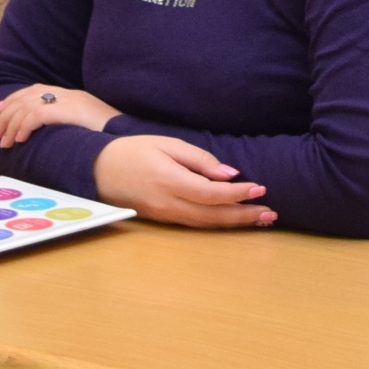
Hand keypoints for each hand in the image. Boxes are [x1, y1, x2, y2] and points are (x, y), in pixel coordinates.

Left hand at [0, 83, 120, 147]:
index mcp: (72, 96)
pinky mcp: (70, 111)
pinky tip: (17, 139)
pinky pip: (38, 114)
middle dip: (5, 114)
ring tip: (3, 142)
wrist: (131, 136)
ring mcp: (70, 101)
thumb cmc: (112, 137)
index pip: (35, 91)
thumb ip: (70, 125)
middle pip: (26, 97)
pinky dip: (23, 126)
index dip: (13, 101)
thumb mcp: (89, 127)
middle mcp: (68, 94)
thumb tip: (50, 138)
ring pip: (28, 106)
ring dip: (11, 125)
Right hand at [91, 135, 275, 229]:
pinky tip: (233, 220)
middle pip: (213, 215)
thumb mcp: (167, 144)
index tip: (261, 188)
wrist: (96, 170)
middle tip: (271, 213)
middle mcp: (168, 204)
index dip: (239, 194)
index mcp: (169, 181)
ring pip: (206, 224)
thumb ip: (199, 159)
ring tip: (261, 220)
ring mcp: (164, 216)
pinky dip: (218, 224)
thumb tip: (230, 174)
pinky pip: (195, 225)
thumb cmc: (133, 150)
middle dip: (244, 216)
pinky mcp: (162, 220)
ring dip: (235, 223)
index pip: (212, 194)